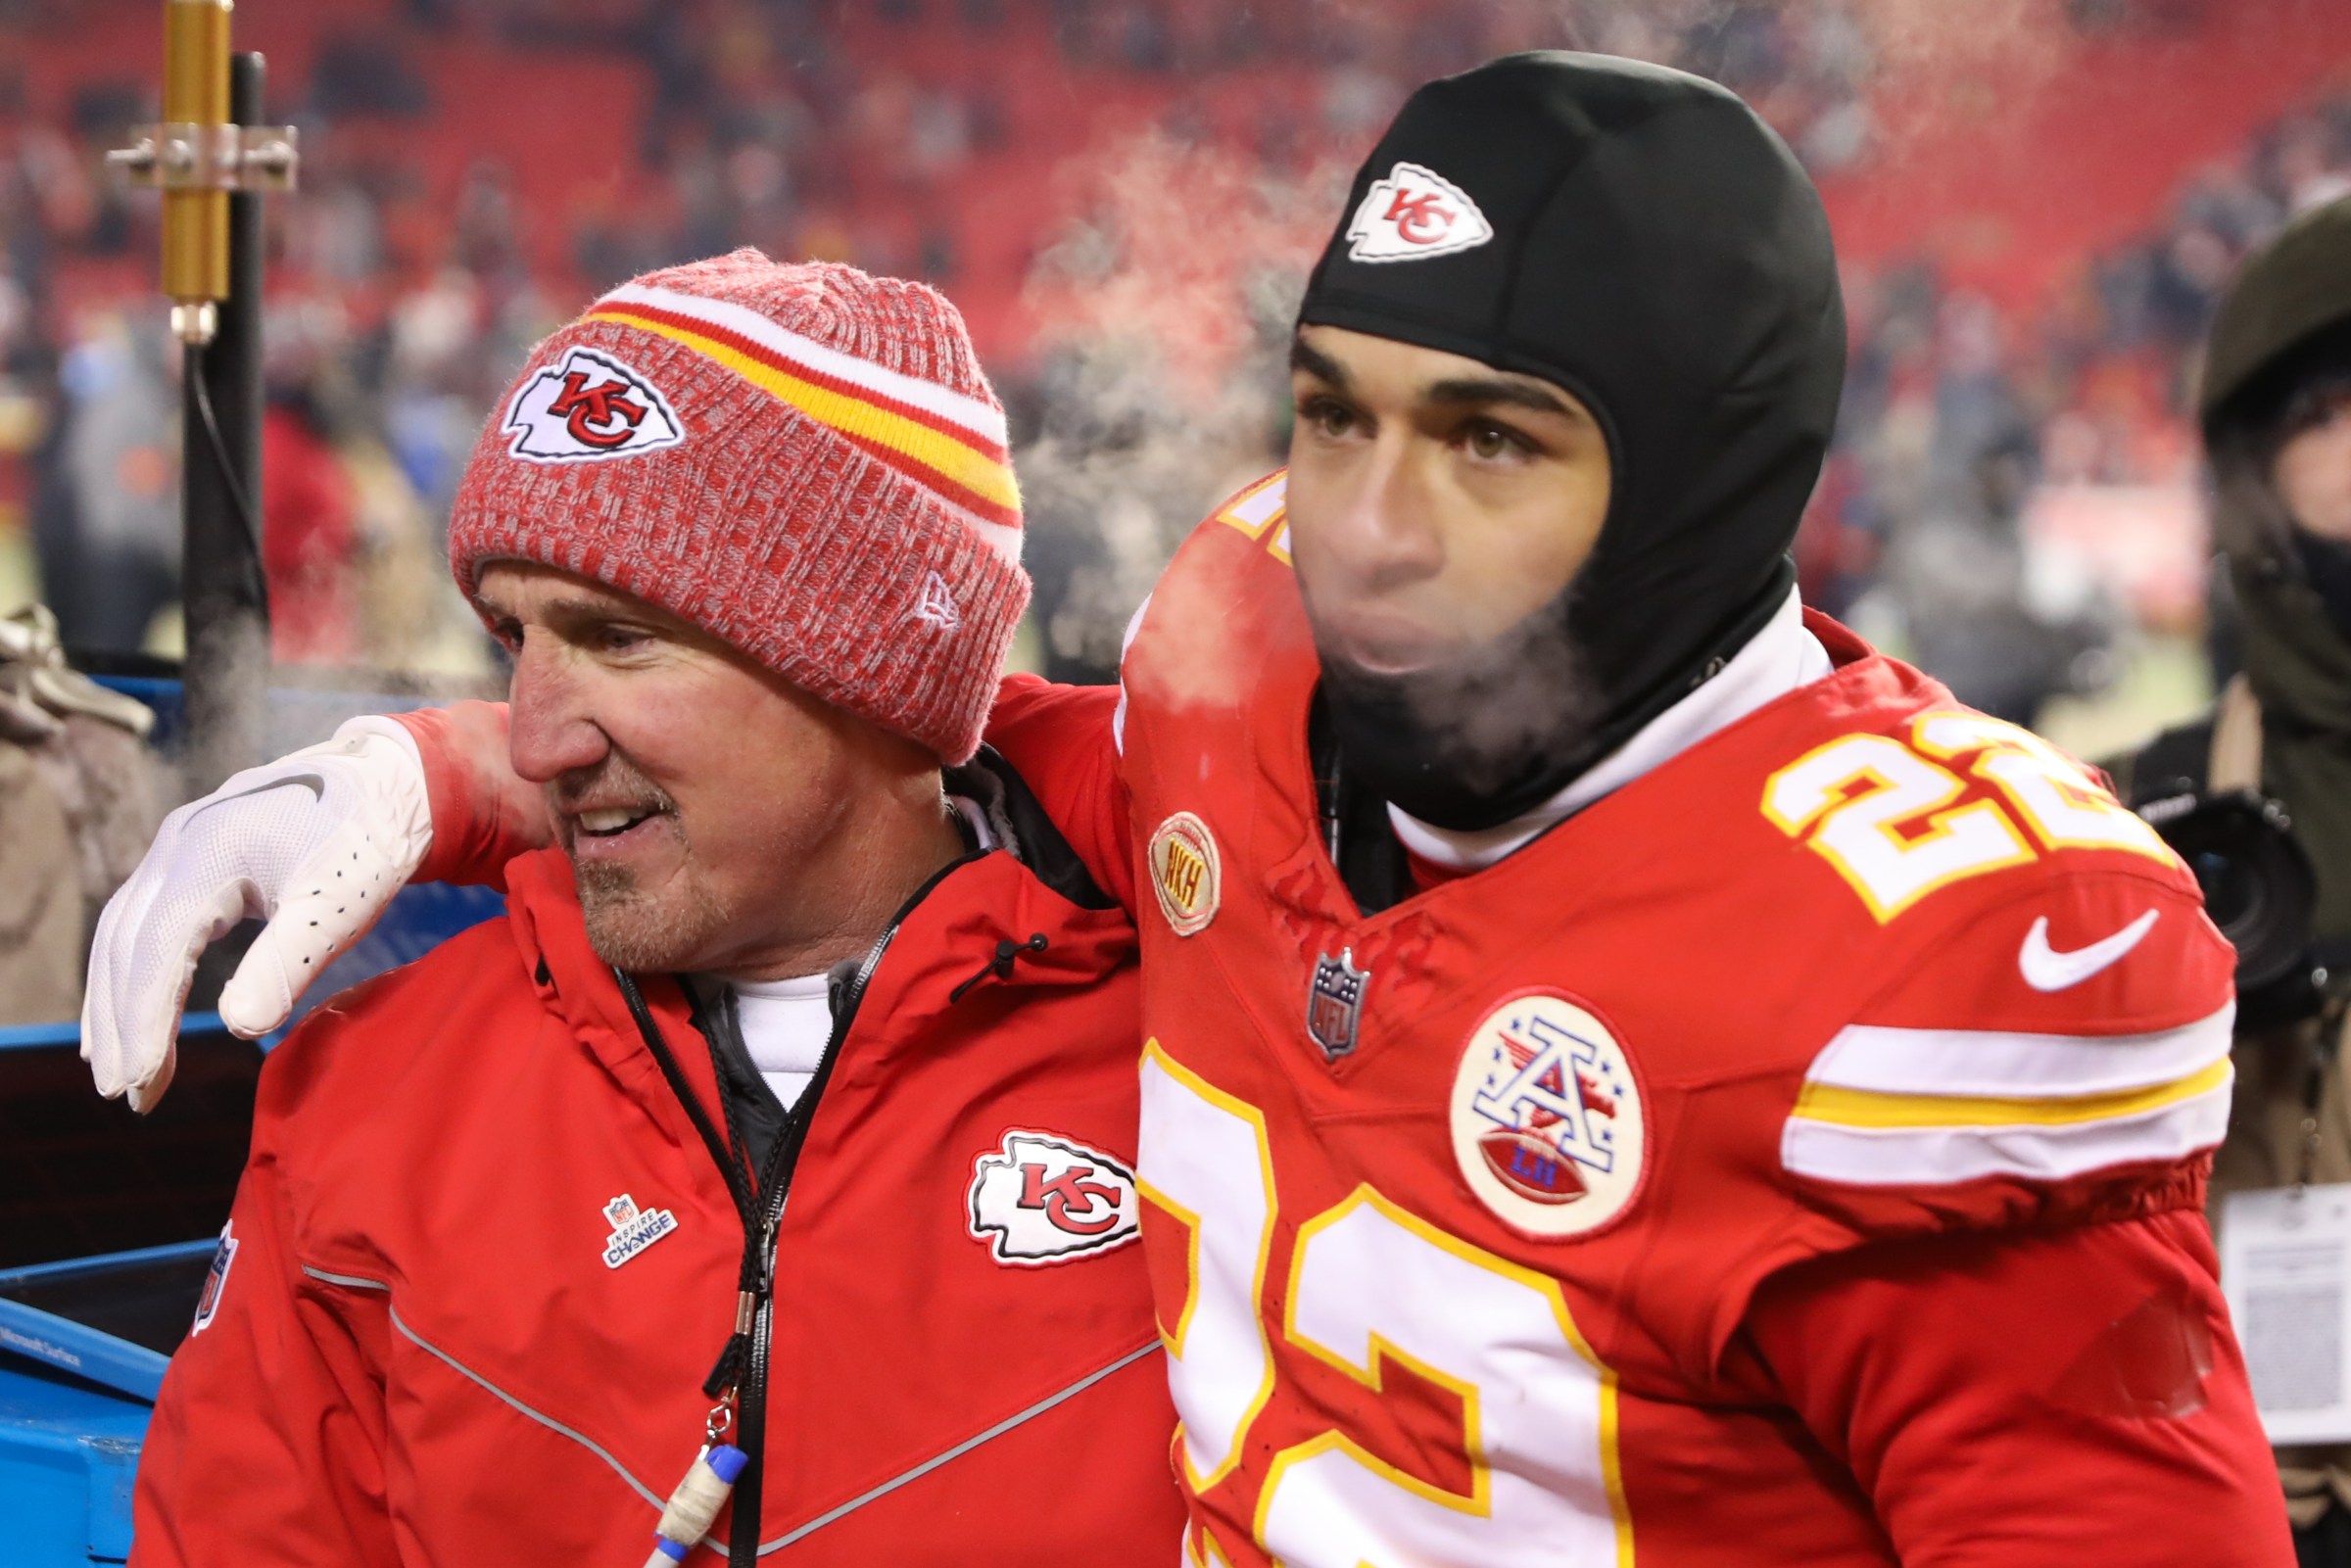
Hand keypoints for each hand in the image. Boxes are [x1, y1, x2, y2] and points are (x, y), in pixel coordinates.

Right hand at [82, 717, 433, 1110]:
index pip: (155, 951)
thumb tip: (235, 1028)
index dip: (144, 1021)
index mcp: (206, 853)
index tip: (143, 1083)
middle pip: (124, 946)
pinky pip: (140, 920)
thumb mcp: (337, 905)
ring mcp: (176, 847)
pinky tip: (126, 1015)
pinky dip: (128, 972)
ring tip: (116, 1072)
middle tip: (128, 1095)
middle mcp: (176, 844)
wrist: (386, 782)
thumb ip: (286, 962)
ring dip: (115, 1003)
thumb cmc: (367, 842)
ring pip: (122, 933)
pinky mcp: (188, 858)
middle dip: (120, 1024)